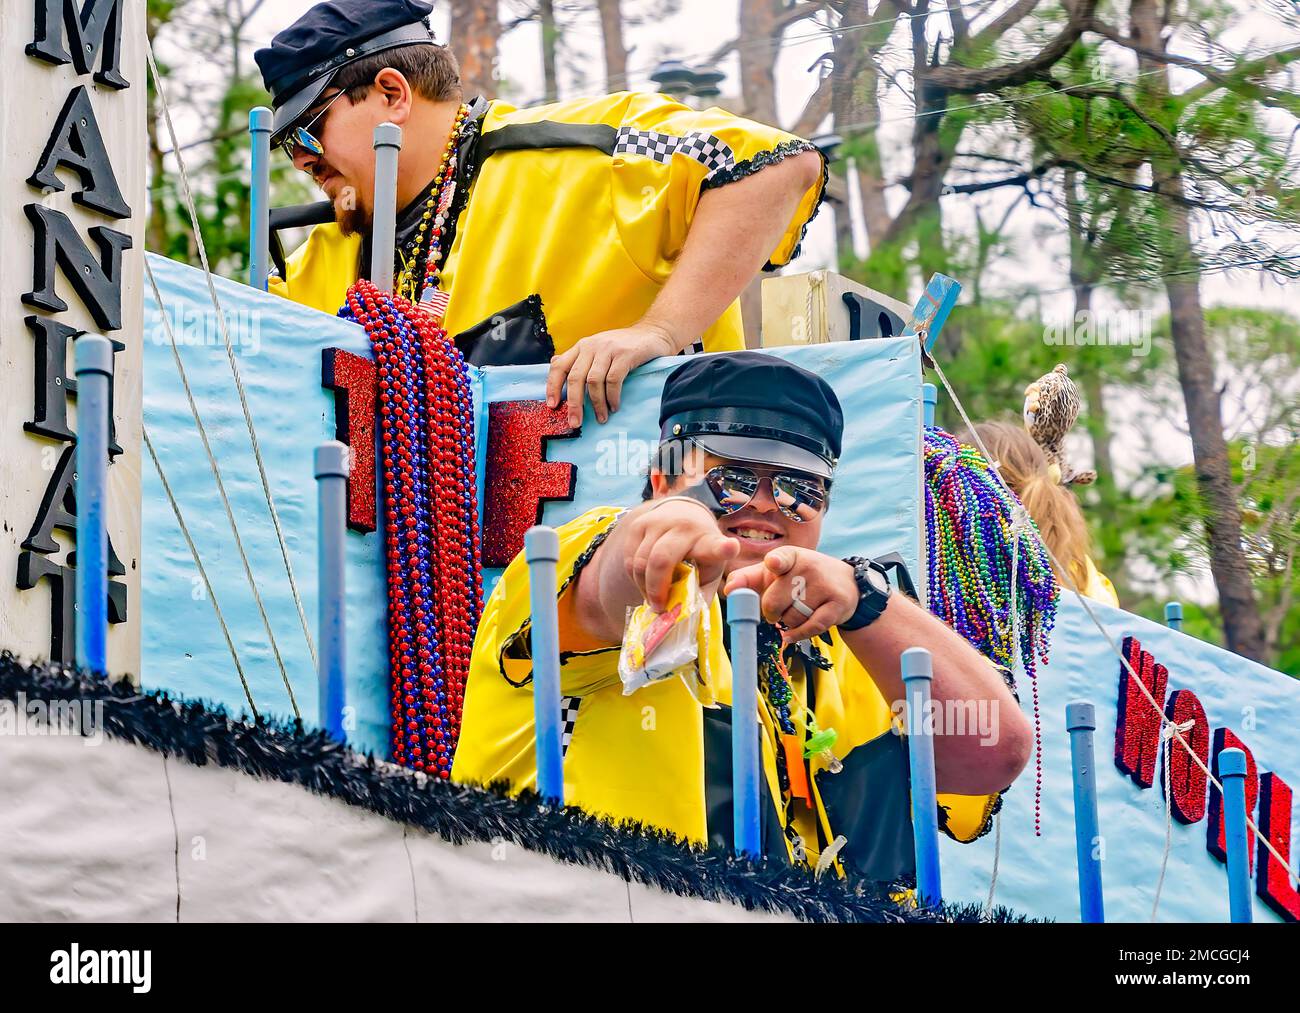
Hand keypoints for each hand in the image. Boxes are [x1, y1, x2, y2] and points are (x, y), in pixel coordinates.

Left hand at [546, 322, 678, 426]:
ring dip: (597, 404)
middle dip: (574, 403)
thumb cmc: (625, 345)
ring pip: (593, 381)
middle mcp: (592, 346)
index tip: (553, 406)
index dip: (553, 386)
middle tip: (575, 422)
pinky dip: (612, 397)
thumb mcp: (599, 348)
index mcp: (582, 346)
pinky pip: (613, 380)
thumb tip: (555, 364)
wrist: (654, 332)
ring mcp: (608, 349)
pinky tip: (614, 406)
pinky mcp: (625, 355)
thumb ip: (579, 358)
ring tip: (601, 417)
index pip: (559, 366)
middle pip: (575, 378)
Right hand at [624, 501, 739, 610]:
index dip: (723, 548)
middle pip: (661, 560)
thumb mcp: (707, 573)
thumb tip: (685, 626)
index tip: (731, 548)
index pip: (716, 545)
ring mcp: (659, 523)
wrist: (681, 516)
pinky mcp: (639, 524)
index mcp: (709, 542)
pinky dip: (635, 577)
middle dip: (656, 589)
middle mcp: (685, 528)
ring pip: (640, 562)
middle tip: (659, 607)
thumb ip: (700, 596)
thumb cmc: (698, 554)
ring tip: (653, 596)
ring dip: (644, 586)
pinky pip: (630, 560)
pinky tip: (646, 580)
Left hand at [724, 547, 858, 643]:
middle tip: (776, 610)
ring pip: (790, 618)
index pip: (781, 559)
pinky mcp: (837, 605)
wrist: (846, 584)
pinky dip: (797, 635)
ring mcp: (825, 586)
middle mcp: (809, 567)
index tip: (773, 563)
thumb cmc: (800, 578)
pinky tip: (790, 635)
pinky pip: (810, 628)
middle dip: (770, 612)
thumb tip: (729, 589)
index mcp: (791, 556)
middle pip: (774, 601)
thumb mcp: (777, 572)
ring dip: (787, 622)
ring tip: (796, 612)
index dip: (776, 562)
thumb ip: (749, 579)